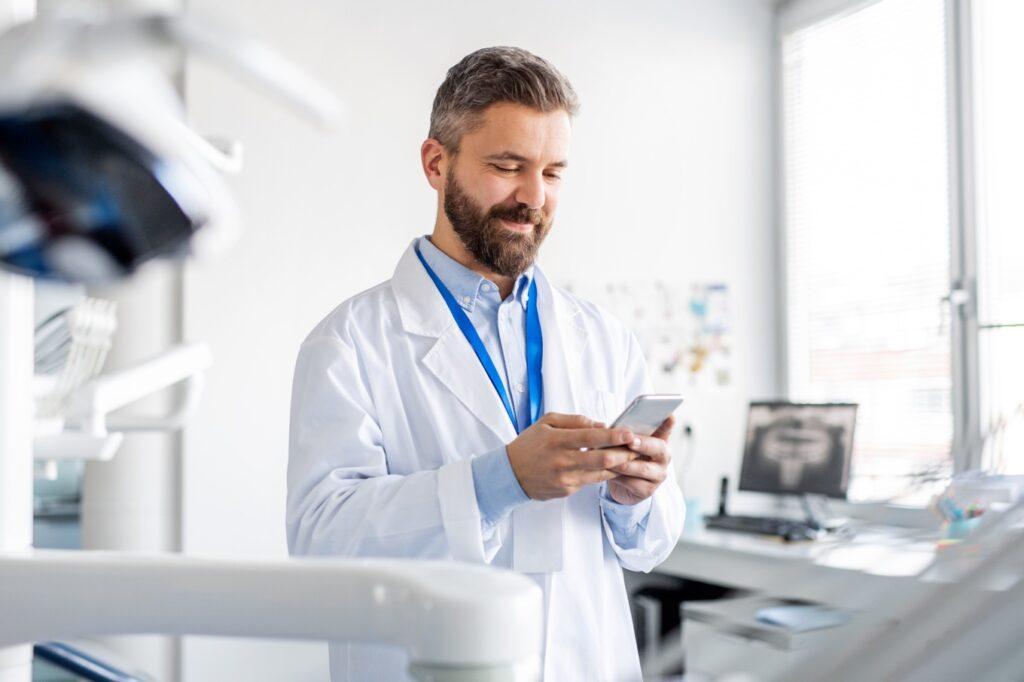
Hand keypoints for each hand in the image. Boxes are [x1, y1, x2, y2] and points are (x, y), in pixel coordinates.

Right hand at [506, 412, 640, 500]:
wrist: (510, 474)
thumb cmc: (529, 444)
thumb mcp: (547, 422)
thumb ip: (574, 421)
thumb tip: (600, 425)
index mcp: (557, 440)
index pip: (591, 437)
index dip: (613, 436)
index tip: (630, 433)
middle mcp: (562, 461)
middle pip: (601, 459)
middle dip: (624, 454)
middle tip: (638, 448)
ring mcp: (565, 478)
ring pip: (600, 473)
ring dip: (618, 466)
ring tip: (631, 458)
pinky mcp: (566, 491)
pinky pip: (590, 481)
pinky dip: (602, 474)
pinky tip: (612, 468)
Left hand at [606, 415, 673, 505]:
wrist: (622, 484)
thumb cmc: (624, 456)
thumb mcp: (624, 443)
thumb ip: (623, 434)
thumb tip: (607, 427)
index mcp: (659, 440)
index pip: (666, 429)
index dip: (668, 423)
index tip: (669, 415)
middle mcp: (663, 457)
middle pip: (659, 447)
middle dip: (643, 443)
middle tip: (630, 440)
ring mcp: (658, 474)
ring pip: (643, 468)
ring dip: (625, 463)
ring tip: (609, 458)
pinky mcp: (648, 490)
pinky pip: (632, 483)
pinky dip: (618, 477)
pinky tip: (607, 472)